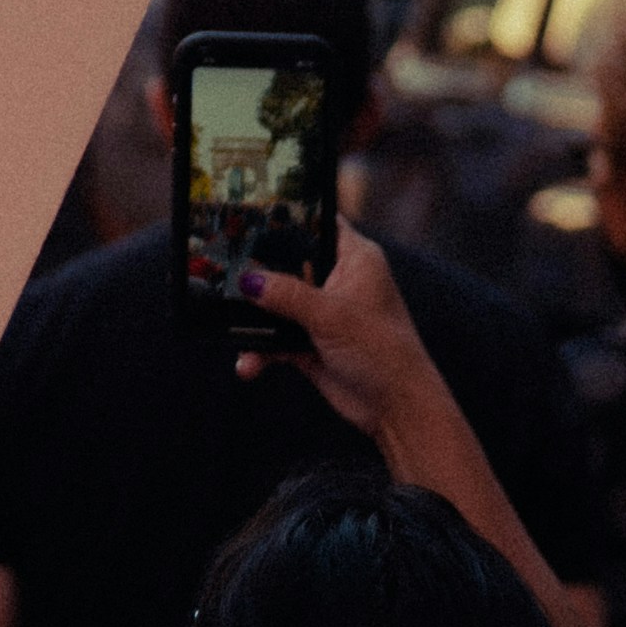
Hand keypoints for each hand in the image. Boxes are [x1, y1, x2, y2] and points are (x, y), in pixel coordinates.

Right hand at [231, 226, 465, 462]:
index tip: (253, 217)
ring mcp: (323, 313)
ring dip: (256, 321)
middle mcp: (338, 281)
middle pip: (288, 263)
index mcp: (356, 259)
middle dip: (261, 275)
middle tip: (230, 277)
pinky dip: (260, 350)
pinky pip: (274, 338)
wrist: (396, 409)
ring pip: (277, 304)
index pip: (320, 223)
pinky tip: (250, 364)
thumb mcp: (331, 315)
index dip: (291, 217)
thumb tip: (248, 280)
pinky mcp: (310, 342)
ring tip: (237, 333)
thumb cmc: (383, 352)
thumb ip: (286, 294)